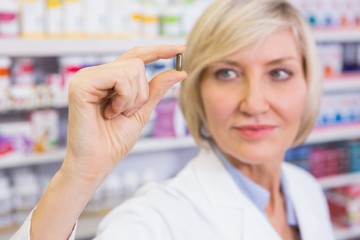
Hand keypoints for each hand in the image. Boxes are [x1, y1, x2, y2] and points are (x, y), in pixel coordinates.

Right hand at [62, 45, 186, 183]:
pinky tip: (108, 113)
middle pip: (137, 64)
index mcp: (107, 79)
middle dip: (141, 93)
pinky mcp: (81, 84)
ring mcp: (86, 77)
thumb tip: (180, 71)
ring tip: (114, 114)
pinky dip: (123, 99)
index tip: (182, 47)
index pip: (136, 56)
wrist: (97, 163)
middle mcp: (95, 73)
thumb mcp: (142, 111)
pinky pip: (119, 77)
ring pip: (131, 69)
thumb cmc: (114, 141)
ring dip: (133, 98)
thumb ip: (156, 89)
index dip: (158, 50)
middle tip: (125, 113)